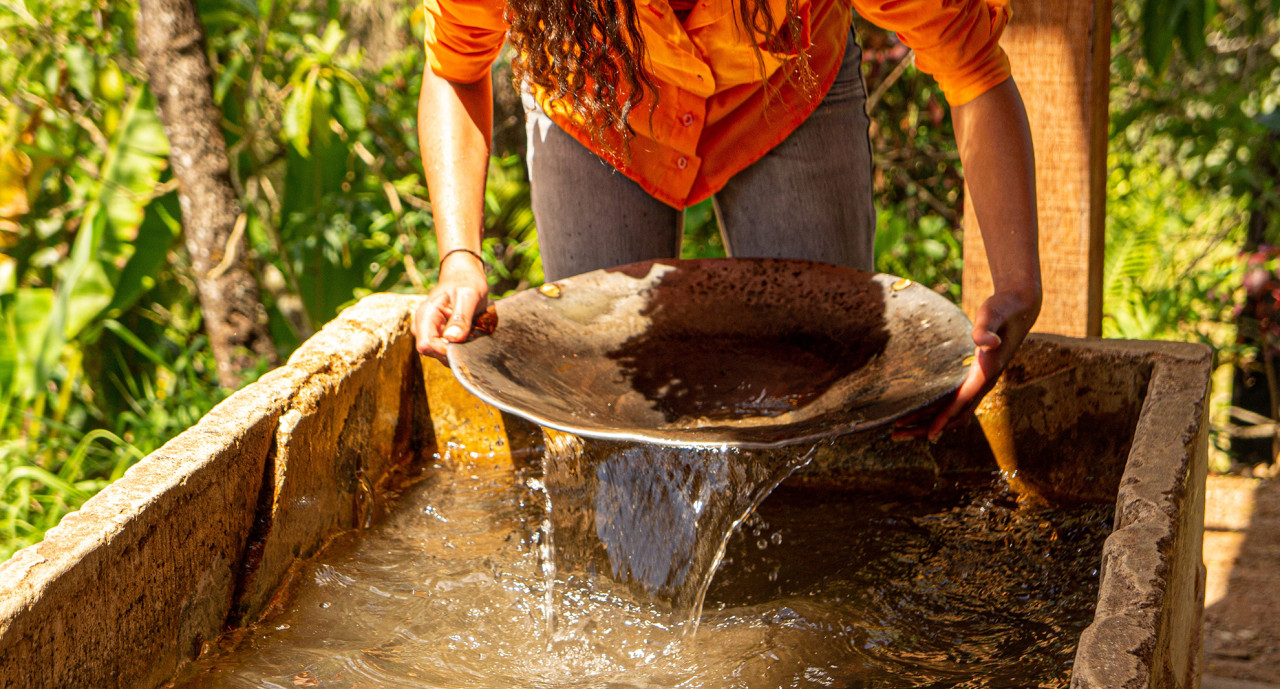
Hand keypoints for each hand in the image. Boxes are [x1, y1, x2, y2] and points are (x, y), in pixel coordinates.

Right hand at [412, 252, 489, 360]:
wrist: (465, 275)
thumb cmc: (466, 281)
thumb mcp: (469, 296)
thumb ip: (461, 317)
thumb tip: (452, 339)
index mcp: (426, 315)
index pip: (426, 346)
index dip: (445, 350)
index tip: (463, 341)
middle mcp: (423, 326)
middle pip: (433, 353)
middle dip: (454, 351)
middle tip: (472, 335)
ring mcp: (430, 332)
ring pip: (441, 354)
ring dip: (459, 349)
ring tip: (472, 332)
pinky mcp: (438, 335)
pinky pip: (447, 350)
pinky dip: (460, 347)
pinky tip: (469, 334)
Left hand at [893, 285, 1040, 441]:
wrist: (1019, 307)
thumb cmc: (1003, 308)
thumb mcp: (993, 314)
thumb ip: (986, 328)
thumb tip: (986, 342)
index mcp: (986, 372)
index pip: (963, 402)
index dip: (944, 419)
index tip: (928, 434)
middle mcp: (983, 383)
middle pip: (955, 416)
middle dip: (927, 427)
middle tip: (896, 434)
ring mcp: (979, 383)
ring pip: (954, 413)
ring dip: (928, 423)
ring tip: (900, 429)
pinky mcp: (974, 378)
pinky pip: (954, 403)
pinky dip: (936, 413)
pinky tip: (919, 413)